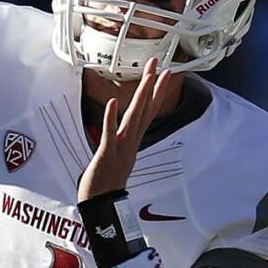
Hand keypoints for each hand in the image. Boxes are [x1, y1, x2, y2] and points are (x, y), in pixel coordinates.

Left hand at [78, 57, 173, 201]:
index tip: (166, 73)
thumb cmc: (107, 182)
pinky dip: (112, 118)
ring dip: (140, 96)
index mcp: (133, 140)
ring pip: (133, 117)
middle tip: (159, 62)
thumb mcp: (118, 156)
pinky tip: (114, 102)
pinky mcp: (106, 154)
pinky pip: (110, 133)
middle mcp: (131, 141)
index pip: (149, 111)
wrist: (102, 205)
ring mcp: (120, 147)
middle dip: (152, 84)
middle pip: (145, 108)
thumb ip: (124, 141)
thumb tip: (127, 130)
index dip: (158, 91)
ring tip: (147, 76)